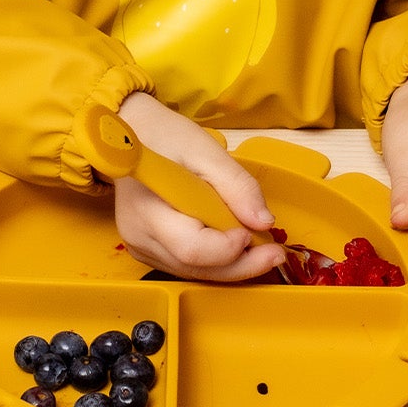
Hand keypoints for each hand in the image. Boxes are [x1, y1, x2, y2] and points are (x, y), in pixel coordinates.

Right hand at [110, 92, 284, 282]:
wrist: (133, 134)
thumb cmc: (165, 137)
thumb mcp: (207, 150)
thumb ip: (237, 186)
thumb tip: (263, 223)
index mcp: (148, 208)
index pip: (191, 248)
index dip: (227, 247)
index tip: (252, 230)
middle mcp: (139, 236)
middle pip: (195, 267)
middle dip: (240, 265)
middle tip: (274, 253)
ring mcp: (140, 246)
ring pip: (194, 272)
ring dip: (230, 265)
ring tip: (260, 247)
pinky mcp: (147, 250)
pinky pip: (187, 265)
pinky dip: (214, 260)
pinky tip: (233, 244)